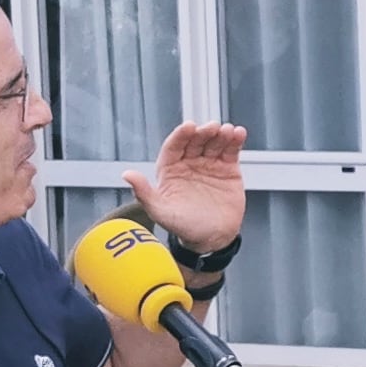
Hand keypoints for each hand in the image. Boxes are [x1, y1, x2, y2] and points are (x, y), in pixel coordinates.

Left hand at [124, 122, 247, 254]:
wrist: (212, 239)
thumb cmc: (184, 227)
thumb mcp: (161, 212)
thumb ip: (144, 193)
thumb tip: (126, 174)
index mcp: (170, 169)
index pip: (174, 146)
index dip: (181, 135)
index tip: (189, 127)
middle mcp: (189, 163)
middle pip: (195, 141)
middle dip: (203, 132)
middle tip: (212, 127)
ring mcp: (209, 165)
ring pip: (214, 143)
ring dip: (220, 134)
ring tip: (228, 130)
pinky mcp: (227, 169)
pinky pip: (230, 151)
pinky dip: (235, 141)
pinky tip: (238, 133)